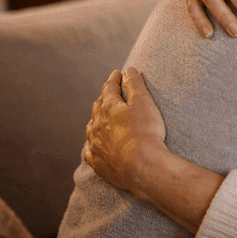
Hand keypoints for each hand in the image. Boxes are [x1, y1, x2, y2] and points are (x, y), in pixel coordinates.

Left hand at [84, 68, 166, 193]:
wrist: (142, 167)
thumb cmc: (145, 132)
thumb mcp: (144, 102)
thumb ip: (135, 84)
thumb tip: (128, 70)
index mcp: (108, 108)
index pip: (109, 88)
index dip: (114, 79)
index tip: (118, 74)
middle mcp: (96, 125)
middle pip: (98, 107)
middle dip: (104, 98)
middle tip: (111, 94)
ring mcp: (95, 145)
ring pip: (91, 128)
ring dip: (96, 120)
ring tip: (102, 118)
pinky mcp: (98, 163)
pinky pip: (90, 151)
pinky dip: (92, 144)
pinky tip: (94, 145)